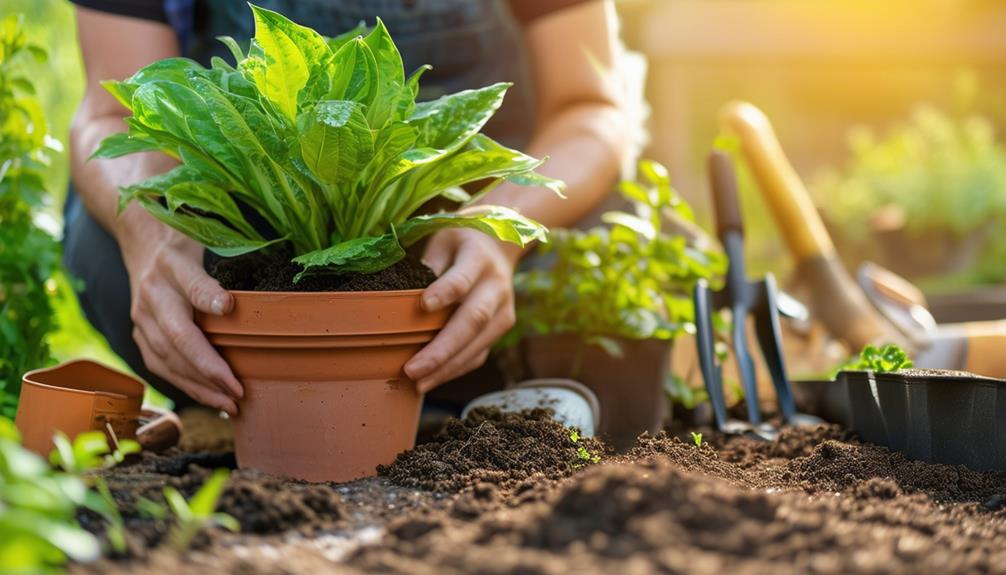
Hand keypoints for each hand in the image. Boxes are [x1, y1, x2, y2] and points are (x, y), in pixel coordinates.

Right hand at [116, 207, 242, 414]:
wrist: (144, 243)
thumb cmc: (185, 246)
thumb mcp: (204, 241)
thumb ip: (214, 272)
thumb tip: (229, 306)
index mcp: (171, 266)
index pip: (193, 286)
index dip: (209, 298)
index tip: (230, 308)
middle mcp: (151, 295)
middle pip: (178, 338)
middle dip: (208, 369)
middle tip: (237, 391)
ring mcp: (141, 318)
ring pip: (167, 359)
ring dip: (198, 386)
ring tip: (228, 404)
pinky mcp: (140, 334)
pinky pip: (160, 365)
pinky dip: (185, 385)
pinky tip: (208, 398)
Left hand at [404, 229, 521, 392]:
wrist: (502, 245)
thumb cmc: (462, 242)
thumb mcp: (443, 238)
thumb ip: (429, 263)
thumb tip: (404, 295)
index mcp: (479, 259)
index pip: (463, 279)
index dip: (445, 292)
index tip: (422, 306)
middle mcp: (496, 287)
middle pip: (473, 321)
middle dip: (442, 349)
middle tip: (412, 369)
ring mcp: (503, 311)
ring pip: (478, 344)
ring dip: (447, 367)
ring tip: (418, 383)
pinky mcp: (501, 328)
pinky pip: (479, 353)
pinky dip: (456, 369)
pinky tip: (432, 379)